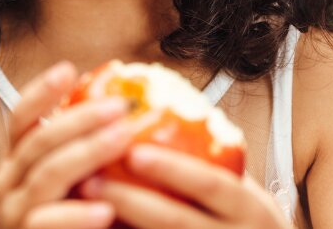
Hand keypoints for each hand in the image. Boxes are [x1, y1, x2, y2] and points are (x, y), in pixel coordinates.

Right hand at [0, 61, 136, 228]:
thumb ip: (86, 153)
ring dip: (87, 153)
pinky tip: (105, 208)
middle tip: (120, 105)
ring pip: (46, 174)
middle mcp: (7, 184)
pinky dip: (77, 214)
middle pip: (39, 140)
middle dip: (80, 118)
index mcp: (16, 163)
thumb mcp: (75, 182)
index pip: (20, 119)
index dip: (42, 92)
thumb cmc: (72, 223)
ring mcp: (12, 215)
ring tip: (123, 138)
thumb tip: (131, 111)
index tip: (69, 69)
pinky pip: (46, 223)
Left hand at [78, 144, 292, 228]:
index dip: (172, 169)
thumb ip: (211, 160)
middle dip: (130, 201)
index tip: (133, 152)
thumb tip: (150, 114)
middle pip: (177, 222)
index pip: (210, 185)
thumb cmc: (244, 220)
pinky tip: (100, 225)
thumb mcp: (243, 190)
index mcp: (250, 209)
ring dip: (119, 223)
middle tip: (89, 179)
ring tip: (82, 203)